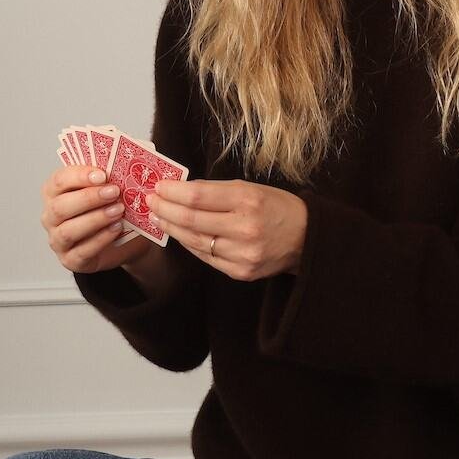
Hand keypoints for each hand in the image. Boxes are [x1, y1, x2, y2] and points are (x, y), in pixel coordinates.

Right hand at [41, 165, 162, 277]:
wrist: (123, 239)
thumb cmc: (110, 206)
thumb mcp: (109, 186)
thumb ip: (111, 170)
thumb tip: (127, 153)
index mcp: (54, 191)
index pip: (59, 180)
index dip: (79, 176)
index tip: (102, 174)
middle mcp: (50, 215)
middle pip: (60, 206)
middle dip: (88, 198)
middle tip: (115, 191)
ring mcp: (57, 240)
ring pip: (68, 231)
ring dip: (95, 219)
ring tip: (118, 211)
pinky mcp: (70, 260)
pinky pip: (81, 252)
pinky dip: (100, 240)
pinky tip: (116, 229)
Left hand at [149, 178, 306, 281]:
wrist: (307, 239)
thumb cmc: (277, 207)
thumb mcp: (251, 189)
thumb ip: (217, 191)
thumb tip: (182, 190)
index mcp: (248, 201)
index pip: (199, 197)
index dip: (173, 192)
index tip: (158, 186)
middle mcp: (244, 229)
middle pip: (192, 220)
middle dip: (166, 209)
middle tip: (151, 201)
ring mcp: (242, 254)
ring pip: (194, 241)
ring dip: (172, 228)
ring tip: (159, 217)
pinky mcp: (240, 272)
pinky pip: (205, 257)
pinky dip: (189, 244)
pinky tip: (179, 234)